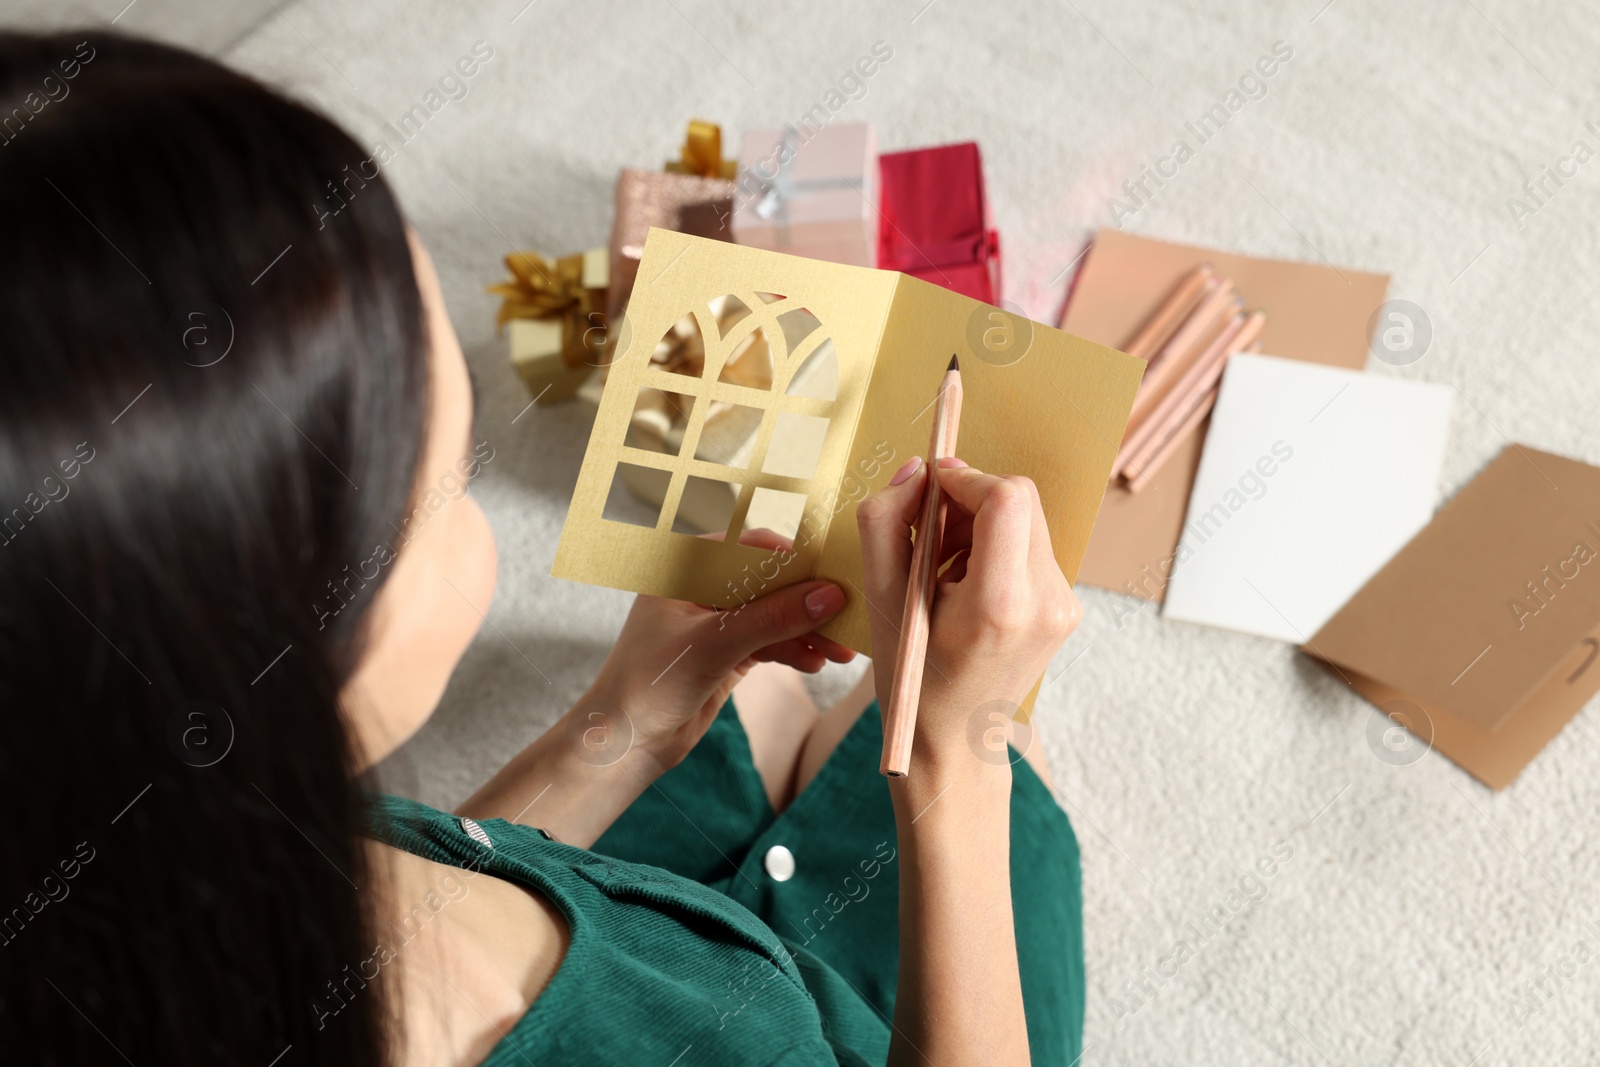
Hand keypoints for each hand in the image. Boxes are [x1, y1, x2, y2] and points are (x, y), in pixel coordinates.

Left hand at [581, 528, 855, 776]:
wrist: (623, 745)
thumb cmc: (648, 685)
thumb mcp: (713, 647)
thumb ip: (771, 619)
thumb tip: (828, 596)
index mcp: (686, 569)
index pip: (751, 548)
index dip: (796, 560)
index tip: (835, 576)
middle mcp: (703, 589)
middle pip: (770, 583)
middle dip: (809, 602)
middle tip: (847, 618)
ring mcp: (717, 622)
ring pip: (774, 615)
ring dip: (807, 631)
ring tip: (841, 651)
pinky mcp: (728, 653)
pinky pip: (770, 642)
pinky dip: (794, 651)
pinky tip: (816, 663)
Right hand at [855, 456, 1080, 767]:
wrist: (955, 741)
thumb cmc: (913, 676)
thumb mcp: (880, 599)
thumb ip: (886, 523)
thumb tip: (916, 470)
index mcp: (999, 605)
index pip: (1007, 498)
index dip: (966, 479)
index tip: (930, 490)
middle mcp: (1045, 602)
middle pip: (1020, 500)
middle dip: (969, 499)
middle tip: (929, 533)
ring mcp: (1064, 606)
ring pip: (1027, 520)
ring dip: (980, 524)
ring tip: (942, 566)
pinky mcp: (1067, 608)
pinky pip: (1033, 547)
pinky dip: (996, 548)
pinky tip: (965, 584)